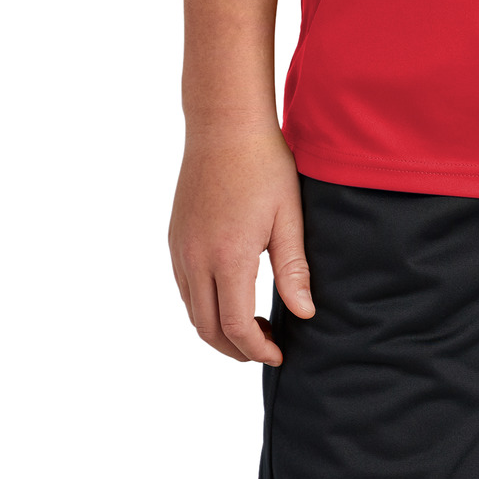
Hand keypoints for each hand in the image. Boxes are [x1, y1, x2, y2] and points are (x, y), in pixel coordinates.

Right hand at [168, 124, 313, 364]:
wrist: (225, 124)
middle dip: (235, 349)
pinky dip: (203, 305)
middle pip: (207, 328)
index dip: (256, 349)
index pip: (234, 326)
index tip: (278, 354)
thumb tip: (303, 314)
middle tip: (264, 348)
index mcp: (227, 257)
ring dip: (217, 329)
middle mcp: (195, 258)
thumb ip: (294, 269)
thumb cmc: (264, 164)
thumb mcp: (288, 216)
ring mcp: (180, 248)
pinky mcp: (175, 236)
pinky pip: (184, 286)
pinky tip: (228, 295)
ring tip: (249, 326)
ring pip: (191, 310)